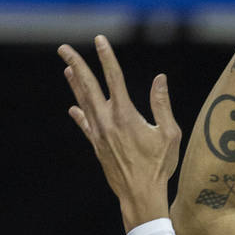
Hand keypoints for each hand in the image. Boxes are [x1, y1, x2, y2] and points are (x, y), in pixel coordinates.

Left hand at [59, 35, 180, 231]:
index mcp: (125, 115)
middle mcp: (107, 121)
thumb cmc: (159, 166)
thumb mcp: (169, 134)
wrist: (140, 195)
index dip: (106, 57)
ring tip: (67, 69)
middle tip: (64, 48)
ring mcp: (99, 134)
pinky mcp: (97, 147)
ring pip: (84, 102)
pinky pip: (85, 125)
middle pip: (88, 86)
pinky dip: (79, 114)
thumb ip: (162, 105)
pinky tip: (73, 108)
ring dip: (75, 84)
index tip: (100, 40)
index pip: (114, 78)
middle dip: (76, 64)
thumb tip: (160, 79)